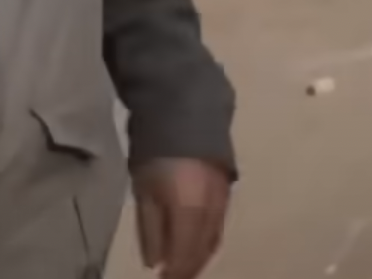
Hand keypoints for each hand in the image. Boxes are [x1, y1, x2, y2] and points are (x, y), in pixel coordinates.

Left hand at [133, 158, 231, 278]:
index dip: (174, 273)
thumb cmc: (155, 150)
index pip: (184, 254)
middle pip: (202, 250)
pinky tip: (196, 243)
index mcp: (189, 209)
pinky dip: (207, 241)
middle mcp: (212, 209)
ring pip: (214, 239)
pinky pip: (219, 225)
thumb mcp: (144, 189)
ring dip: (199, 258)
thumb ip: (150, 228)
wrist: (186, 108)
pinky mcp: (228, 190)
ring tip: (183, 267)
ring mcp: (224, 199)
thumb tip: (154, 262)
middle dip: (188, 269)